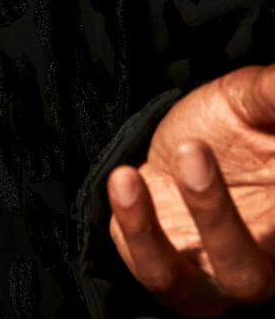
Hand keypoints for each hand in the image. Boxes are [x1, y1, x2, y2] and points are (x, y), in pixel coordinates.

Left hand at [107, 65, 274, 315]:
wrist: (187, 142)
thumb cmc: (233, 126)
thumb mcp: (252, 100)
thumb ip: (271, 94)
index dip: (267, 212)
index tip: (259, 158)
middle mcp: (257, 263)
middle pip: (247, 276)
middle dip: (216, 219)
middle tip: (193, 151)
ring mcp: (207, 276)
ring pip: (187, 288)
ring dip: (153, 237)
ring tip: (128, 176)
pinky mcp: (162, 269)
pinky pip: (146, 268)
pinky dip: (130, 229)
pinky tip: (123, 180)